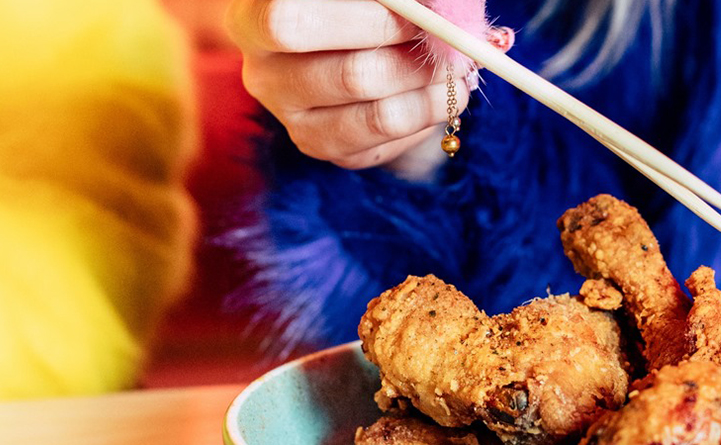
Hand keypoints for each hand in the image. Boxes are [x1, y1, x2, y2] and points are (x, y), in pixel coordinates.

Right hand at [225, 0, 472, 170]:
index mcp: (254, 21)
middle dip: (413, 57)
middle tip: (450, 40)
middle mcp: (261, 74)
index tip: (417, 11)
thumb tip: (437, 8)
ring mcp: (290, 118)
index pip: (291, 21)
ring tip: (459, 67)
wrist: (341, 50)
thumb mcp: (369, 0)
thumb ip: (392, 1)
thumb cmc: (357, 11)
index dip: (366, 19)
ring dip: (431, 86)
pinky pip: (385, 136)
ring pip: (376, 111)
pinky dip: (427, 112)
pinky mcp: (322, 146)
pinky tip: (444, 94)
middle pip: (350, 74)